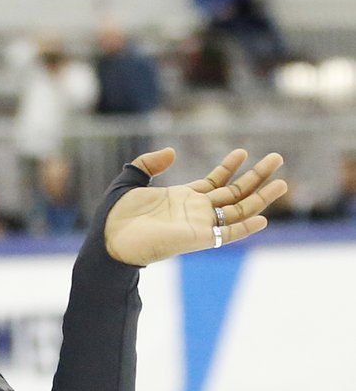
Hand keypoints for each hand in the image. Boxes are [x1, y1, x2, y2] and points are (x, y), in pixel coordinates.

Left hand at [105, 148, 287, 265]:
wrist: (108, 238)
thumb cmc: (115, 215)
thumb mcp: (130, 180)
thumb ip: (148, 164)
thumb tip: (171, 152)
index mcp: (181, 198)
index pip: (214, 182)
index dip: (229, 167)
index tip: (243, 152)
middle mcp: (195, 211)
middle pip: (234, 193)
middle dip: (256, 176)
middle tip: (277, 158)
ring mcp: (199, 224)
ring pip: (238, 210)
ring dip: (261, 197)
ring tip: (283, 181)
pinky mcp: (198, 238)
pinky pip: (227, 233)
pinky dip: (245, 227)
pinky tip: (263, 217)